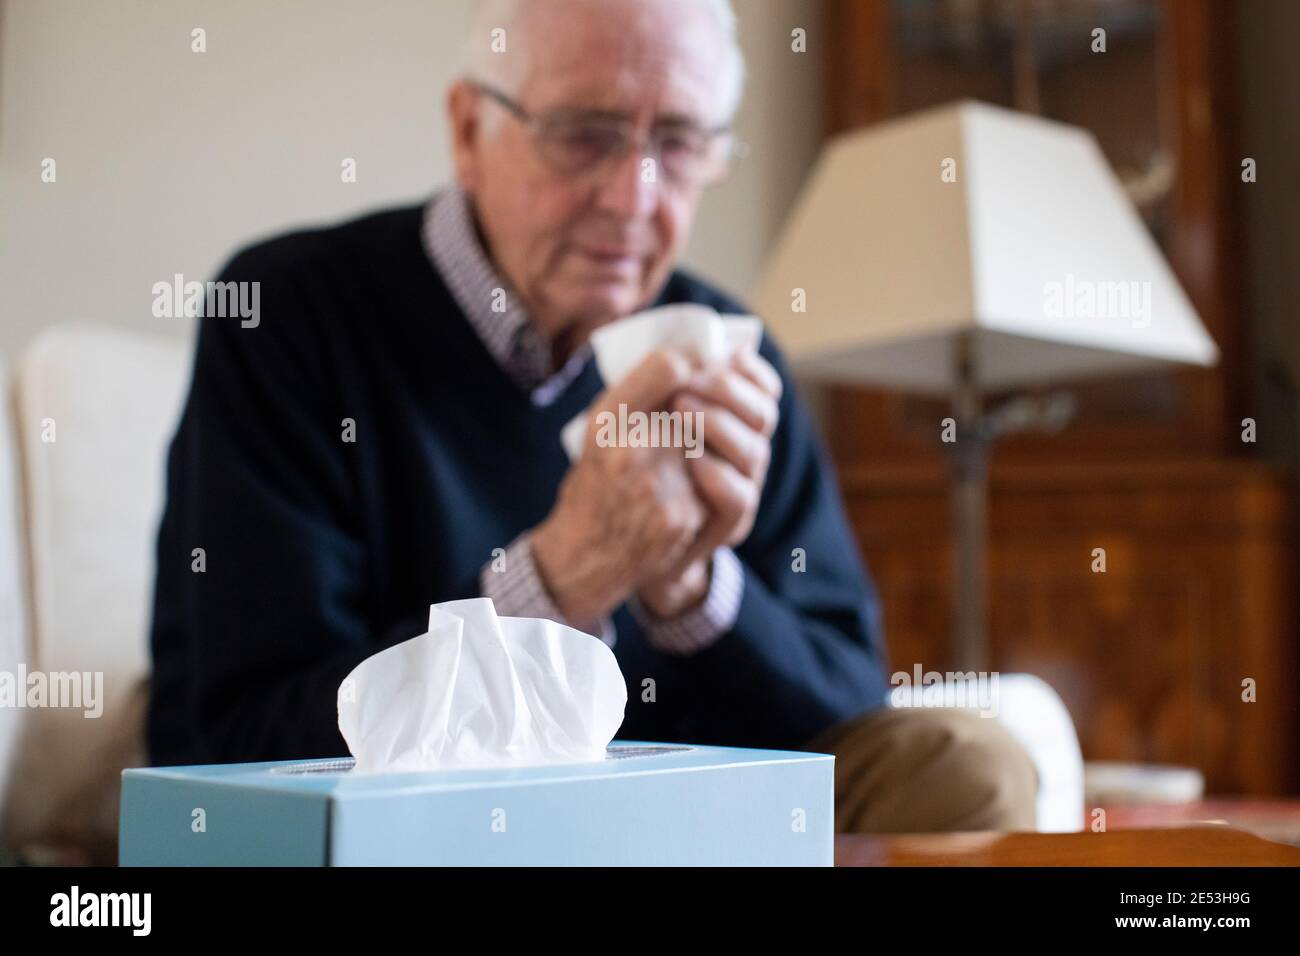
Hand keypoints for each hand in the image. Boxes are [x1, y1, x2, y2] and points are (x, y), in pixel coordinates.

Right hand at [531, 350, 708, 626]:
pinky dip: (704, 488)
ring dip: (702, 452)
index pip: (667, 365)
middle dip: (702, 412)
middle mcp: (628, 449)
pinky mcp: (679, 516)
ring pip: (708, 445)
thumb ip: (639, 393)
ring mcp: (657, 485)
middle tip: (690, 425)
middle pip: (696, 407)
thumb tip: (693, 357)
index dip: (688, 365)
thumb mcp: (598, 428)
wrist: (584, 553)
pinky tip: (678, 499)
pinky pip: (712, 484)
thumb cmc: (595, 482)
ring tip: (675, 469)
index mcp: (605, 421)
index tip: (691, 371)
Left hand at [635, 349, 781, 617]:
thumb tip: (683, 349)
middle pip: (763, 413)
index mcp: (730, 418)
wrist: (606, 536)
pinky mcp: (729, 523)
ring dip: (719, 424)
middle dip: (728, 390)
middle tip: (687, 382)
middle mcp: (743, 451)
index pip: (762, 386)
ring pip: (756, 450)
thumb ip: (652, 378)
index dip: (749, 368)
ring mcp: (739, 487)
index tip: (719, 355)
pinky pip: (740, 496)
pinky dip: (718, 473)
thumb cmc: (616, 467)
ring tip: (680, 409)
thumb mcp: (622, 416)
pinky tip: (691, 458)